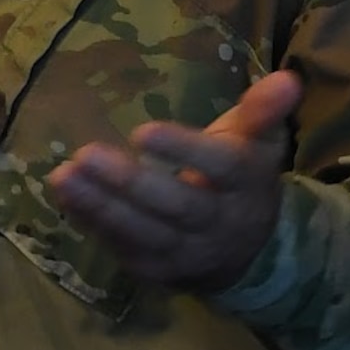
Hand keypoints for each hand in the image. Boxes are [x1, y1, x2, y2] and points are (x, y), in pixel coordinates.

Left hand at [46, 70, 302, 291]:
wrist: (251, 254)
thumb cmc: (243, 180)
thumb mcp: (258, 141)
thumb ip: (263, 111)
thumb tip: (287, 78)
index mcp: (246, 183)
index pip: (221, 166)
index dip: (185, 151)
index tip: (143, 132)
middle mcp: (220, 222)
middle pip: (177, 205)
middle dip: (130, 183)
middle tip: (85, 154)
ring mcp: (188, 253)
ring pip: (145, 233)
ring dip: (100, 206)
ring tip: (62, 176)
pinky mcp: (160, 270)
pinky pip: (124, 249)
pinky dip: (93, 224)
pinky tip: (66, 196)